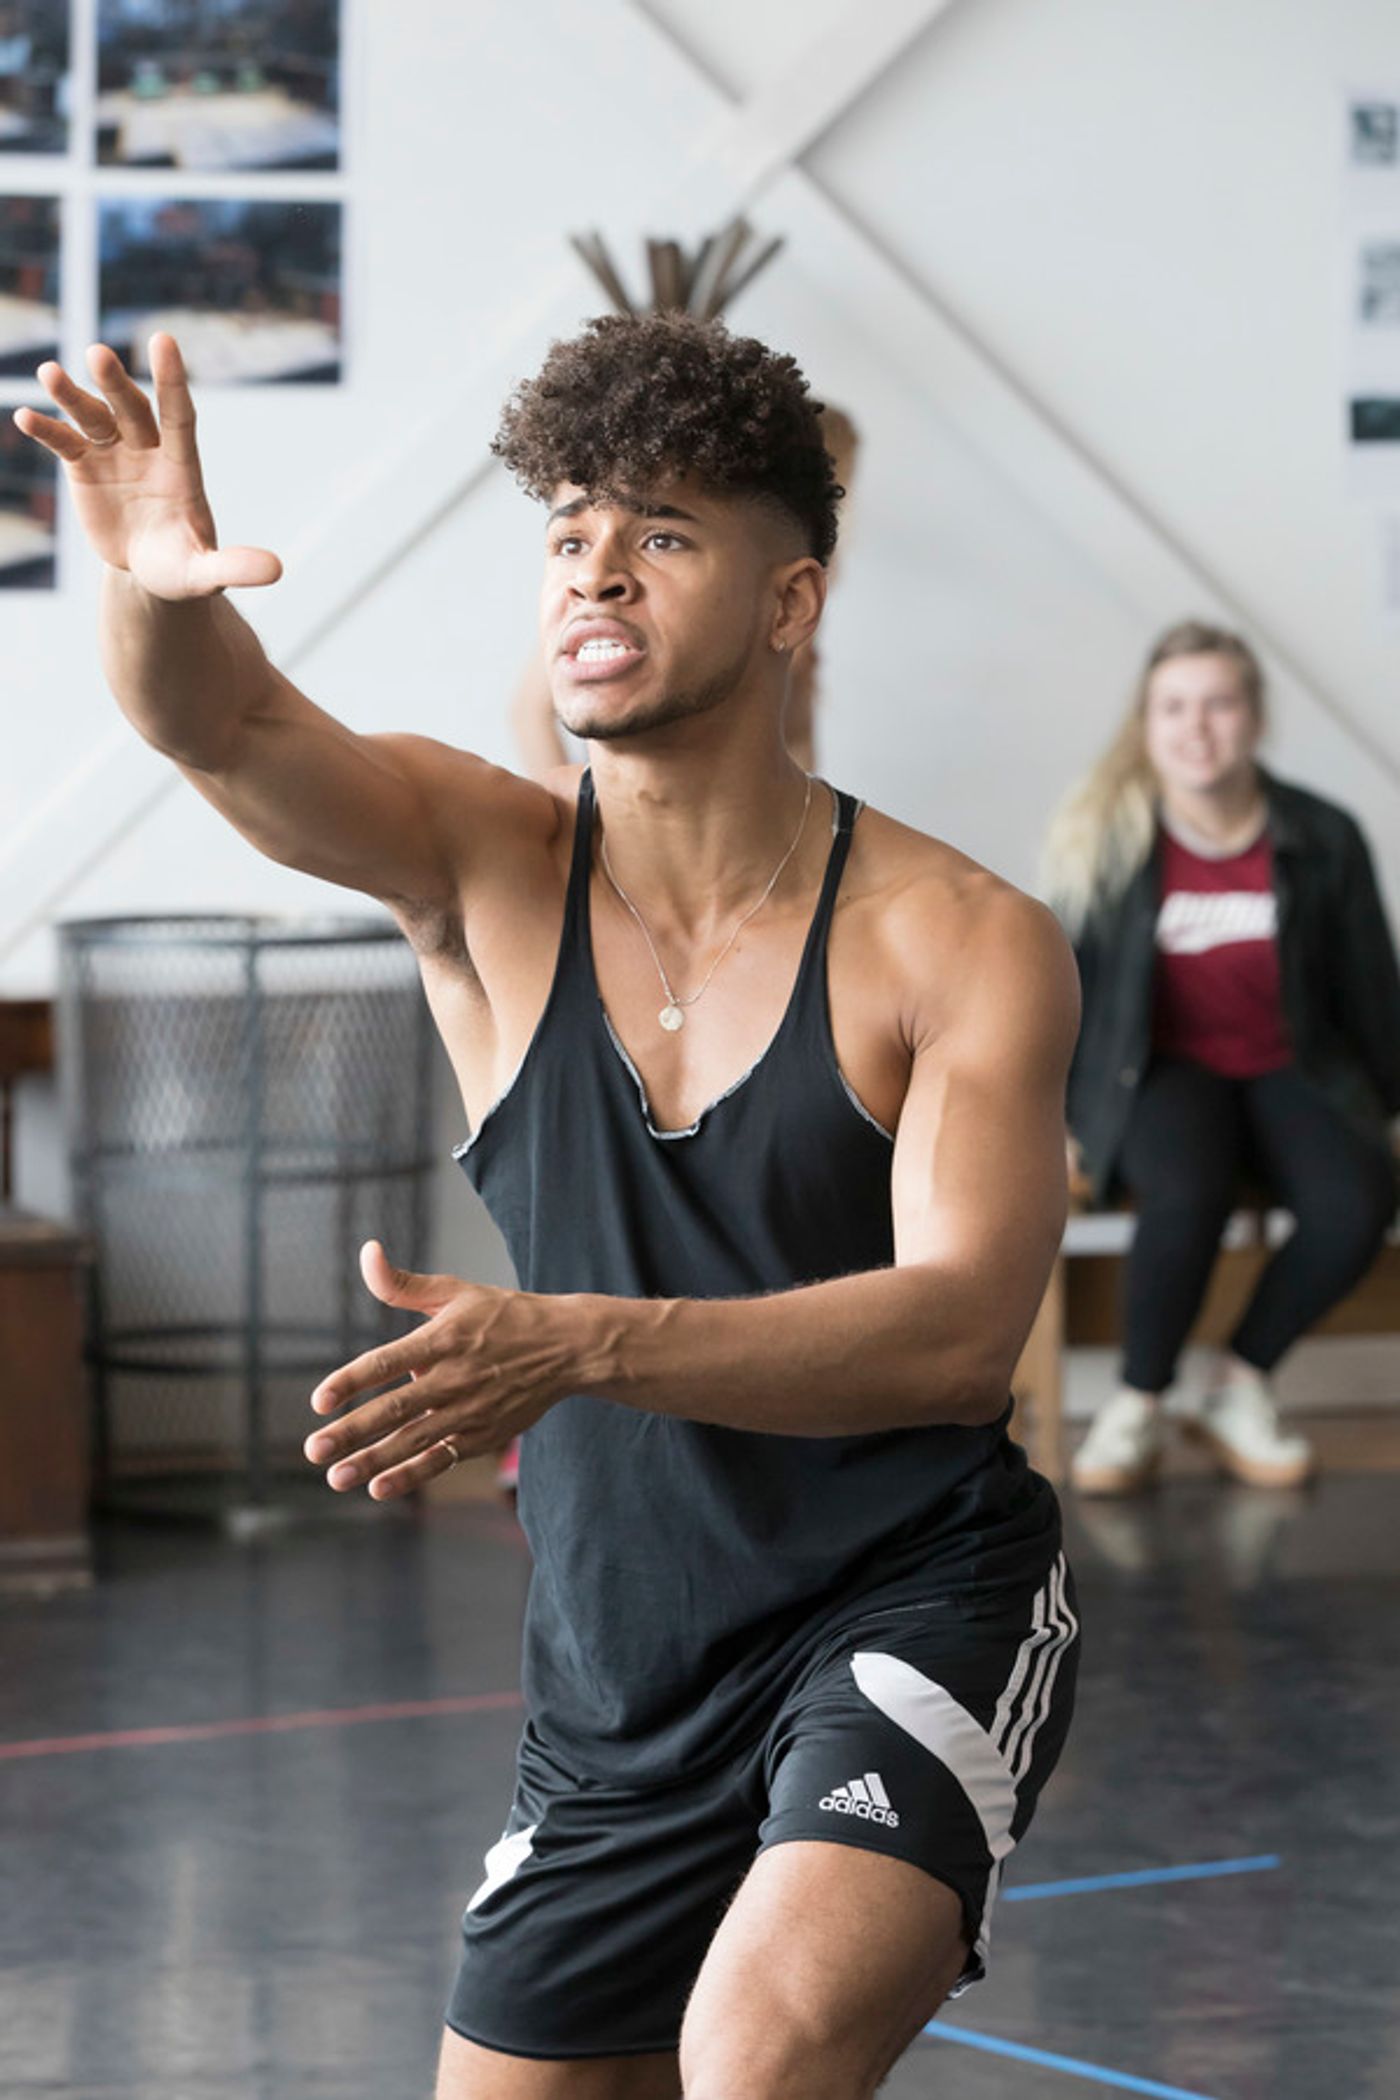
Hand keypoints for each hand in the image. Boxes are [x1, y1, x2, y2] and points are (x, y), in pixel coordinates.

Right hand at [12, 333, 281, 599]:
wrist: (150, 570)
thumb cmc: (184, 567)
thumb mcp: (208, 573)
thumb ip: (235, 566)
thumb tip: (278, 572)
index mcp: (182, 467)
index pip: (178, 415)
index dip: (171, 380)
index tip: (163, 340)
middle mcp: (149, 449)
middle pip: (133, 408)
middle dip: (115, 383)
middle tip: (98, 355)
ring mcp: (115, 453)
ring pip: (94, 416)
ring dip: (72, 395)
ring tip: (49, 374)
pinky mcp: (85, 466)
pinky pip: (64, 442)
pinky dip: (46, 429)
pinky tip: (24, 416)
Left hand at [302, 1240, 575, 1499]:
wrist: (567, 1347)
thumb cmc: (504, 1316)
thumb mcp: (456, 1291)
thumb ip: (403, 1283)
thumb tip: (368, 1252)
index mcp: (442, 1339)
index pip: (387, 1362)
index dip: (351, 1382)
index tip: (319, 1401)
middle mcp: (453, 1377)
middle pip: (395, 1409)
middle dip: (352, 1432)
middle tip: (314, 1450)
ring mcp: (469, 1410)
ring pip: (414, 1440)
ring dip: (373, 1461)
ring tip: (337, 1476)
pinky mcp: (483, 1435)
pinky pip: (441, 1459)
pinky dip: (411, 1475)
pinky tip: (379, 1487)